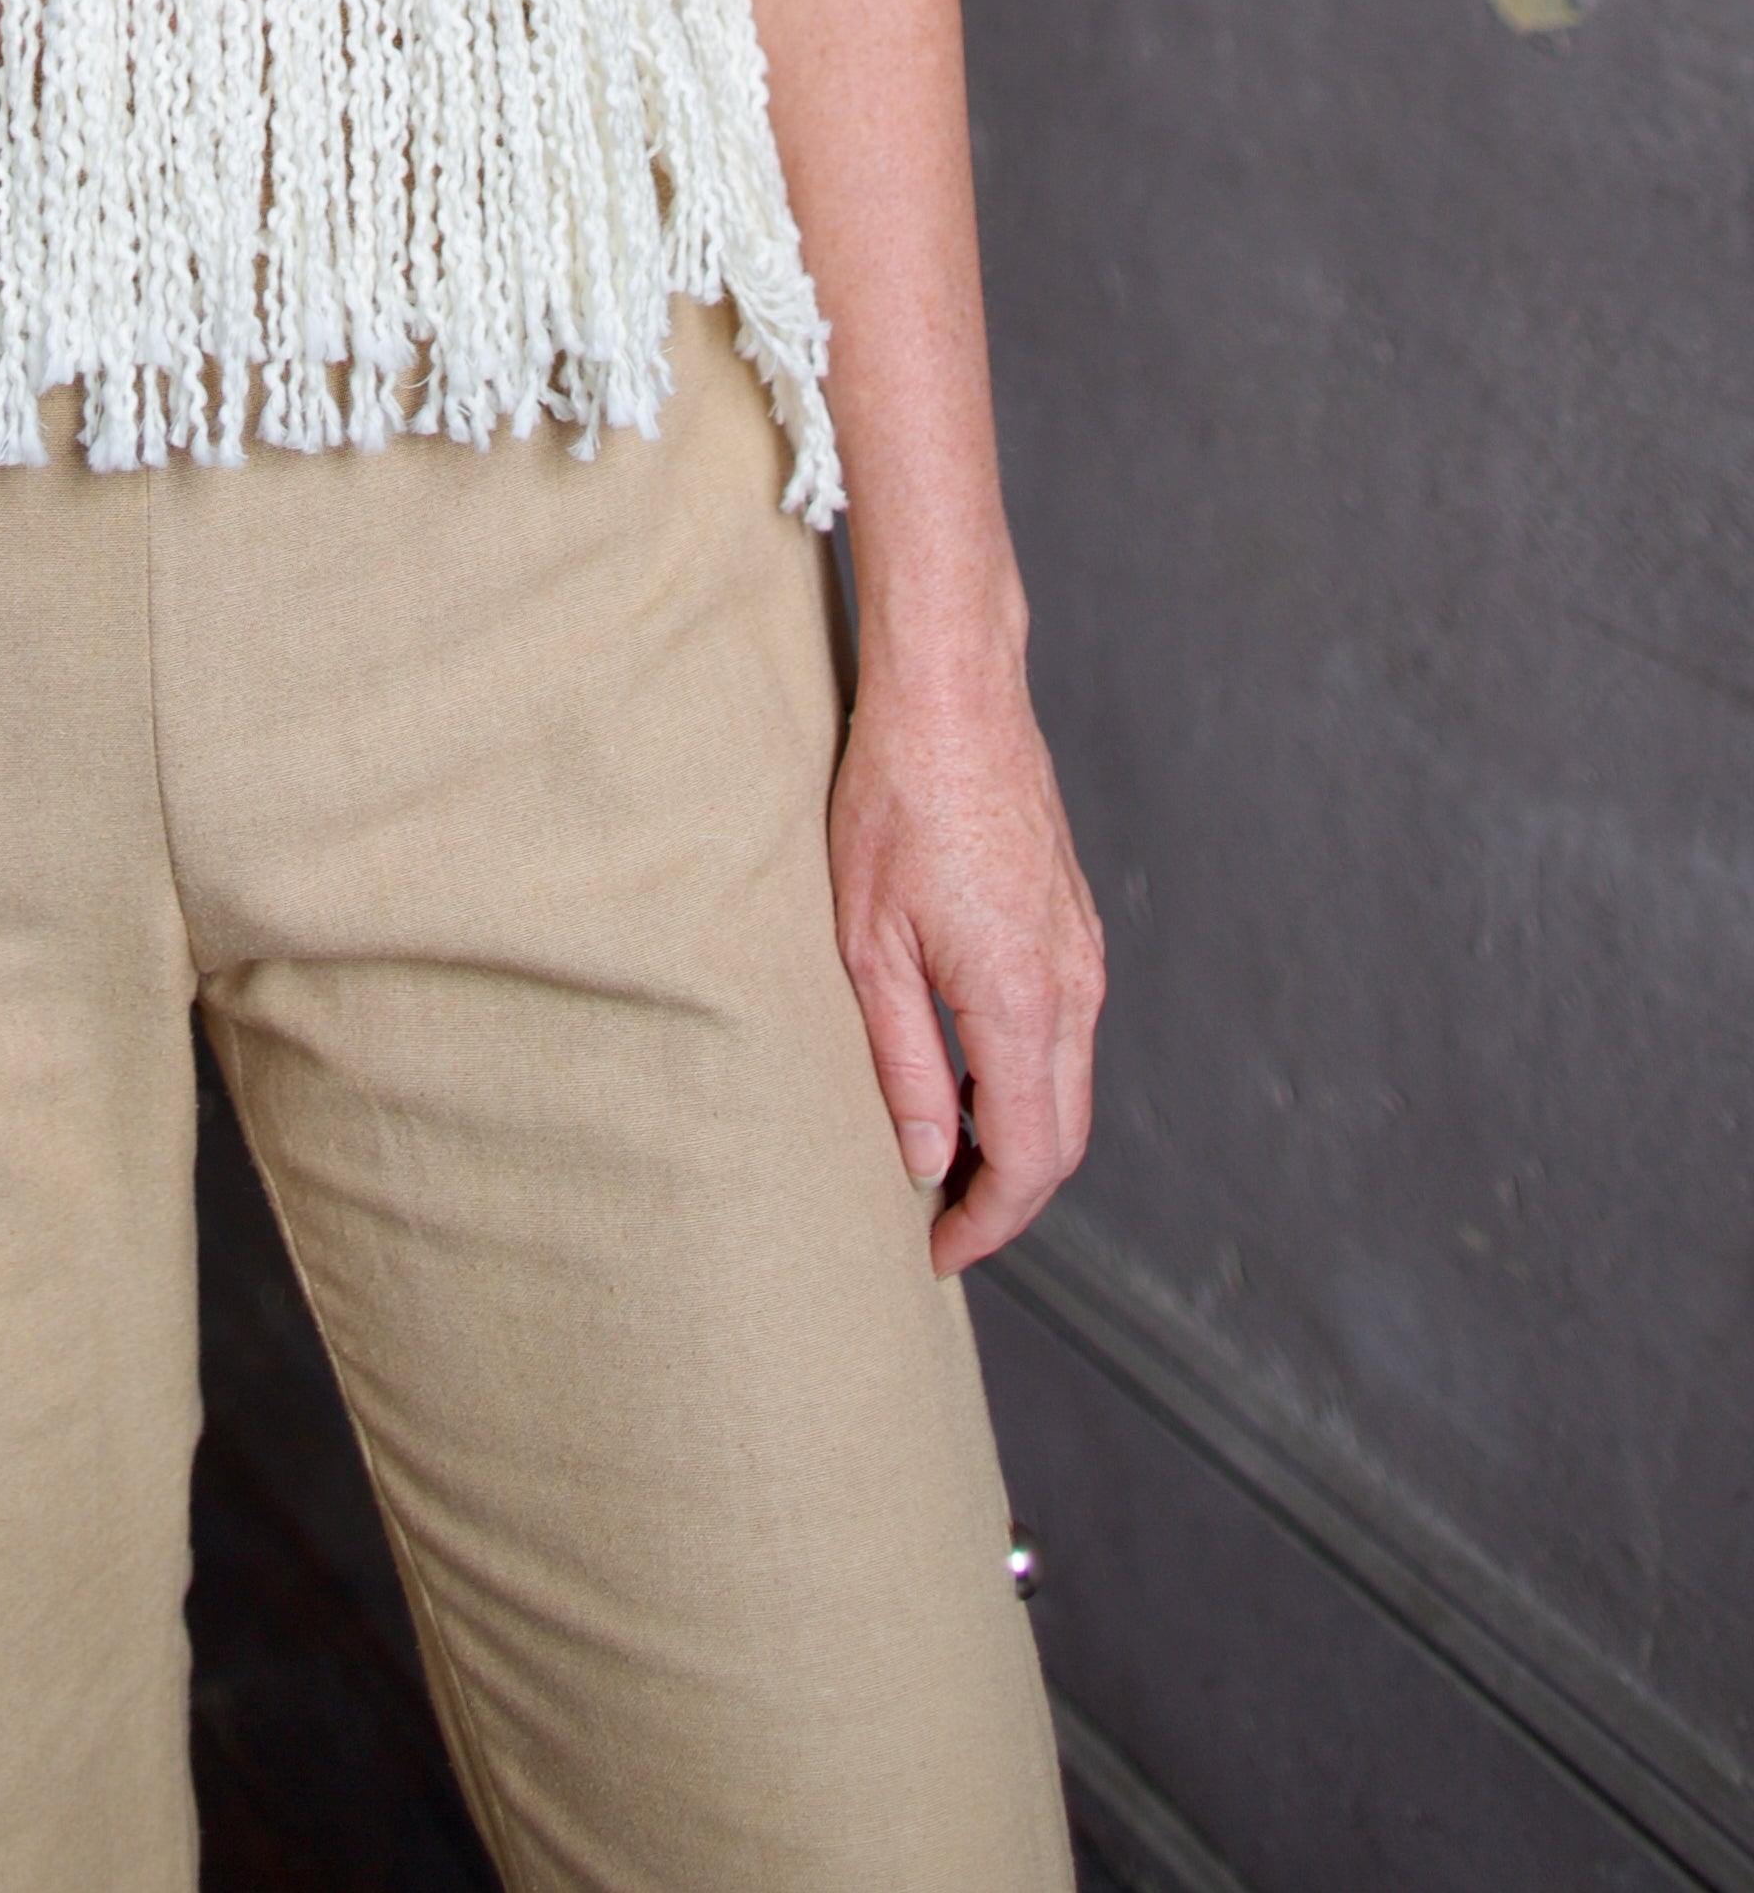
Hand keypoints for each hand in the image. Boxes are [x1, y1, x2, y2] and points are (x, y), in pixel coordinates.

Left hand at [828, 656, 1103, 1276]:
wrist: (953, 696)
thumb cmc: (896, 805)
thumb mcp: (868, 946)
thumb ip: (901, 1065)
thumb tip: (926, 1163)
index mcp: (1024, 1004)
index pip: (1028, 1160)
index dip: (987, 1224)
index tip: (937, 1255)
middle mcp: (1074, 987)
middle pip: (1062, 1136)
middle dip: (1006, 1197)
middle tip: (937, 1224)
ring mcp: (1083, 952)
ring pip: (1068, 1086)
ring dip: (1016, 1138)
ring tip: (938, 1157)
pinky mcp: (1074, 924)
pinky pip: (1066, 1034)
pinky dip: (1025, 1080)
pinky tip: (962, 1075)